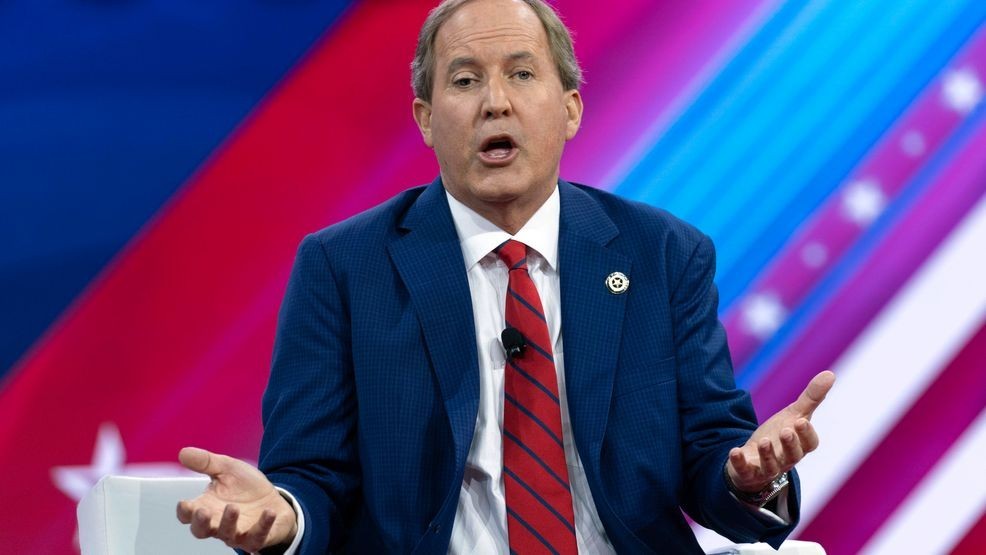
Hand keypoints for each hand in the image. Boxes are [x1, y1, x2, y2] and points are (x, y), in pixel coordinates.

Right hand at [176, 447, 297, 551]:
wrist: (273, 498)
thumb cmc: (245, 487)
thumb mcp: (227, 468)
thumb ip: (206, 462)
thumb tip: (183, 452)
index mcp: (207, 507)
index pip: (188, 515)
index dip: (184, 511)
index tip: (184, 503)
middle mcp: (218, 524)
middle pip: (201, 531)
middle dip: (200, 523)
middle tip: (202, 512)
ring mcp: (238, 533)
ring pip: (228, 536)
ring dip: (229, 523)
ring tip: (233, 508)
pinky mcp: (258, 537)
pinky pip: (258, 537)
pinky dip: (264, 526)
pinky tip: (268, 512)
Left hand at [726, 370, 834, 492]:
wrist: (756, 456)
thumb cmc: (780, 435)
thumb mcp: (794, 414)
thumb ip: (811, 397)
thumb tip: (830, 374)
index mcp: (800, 445)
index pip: (809, 443)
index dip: (806, 434)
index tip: (800, 421)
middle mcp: (786, 459)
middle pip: (793, 455)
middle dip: (790, 444)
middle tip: (786, 430)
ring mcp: (767, 468)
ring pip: (771, 466)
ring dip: (768, 454)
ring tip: (764, 441)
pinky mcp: (749, 472)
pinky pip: (745, 470)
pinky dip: (740, 462)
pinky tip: (735, 451)